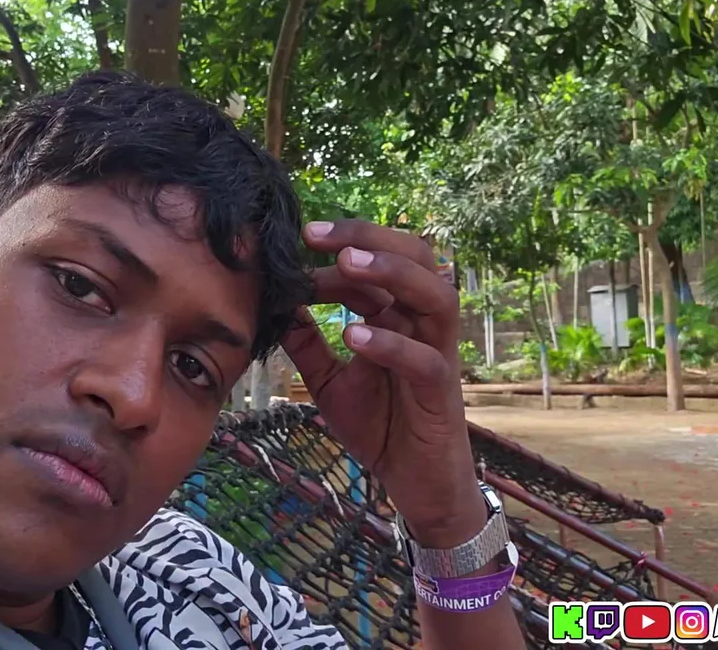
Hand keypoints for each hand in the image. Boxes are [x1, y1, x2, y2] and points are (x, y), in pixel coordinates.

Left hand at [281, 220, 484, 546]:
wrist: (416, 483)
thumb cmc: (381, 425)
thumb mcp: (330, 381)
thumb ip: (308, 345)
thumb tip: (274, 308)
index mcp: (398, 315)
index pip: (375, 263)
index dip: (336, 249)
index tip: (292, 244)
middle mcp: (422, 325)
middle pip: (415, 257)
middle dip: (367, 237)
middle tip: (315, 234)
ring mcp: (438, 354)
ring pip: (435, 295)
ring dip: (392, 273)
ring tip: (347, 264)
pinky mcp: (442, 391)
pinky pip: (426, 359)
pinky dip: (392, 344)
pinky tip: (354, 336)